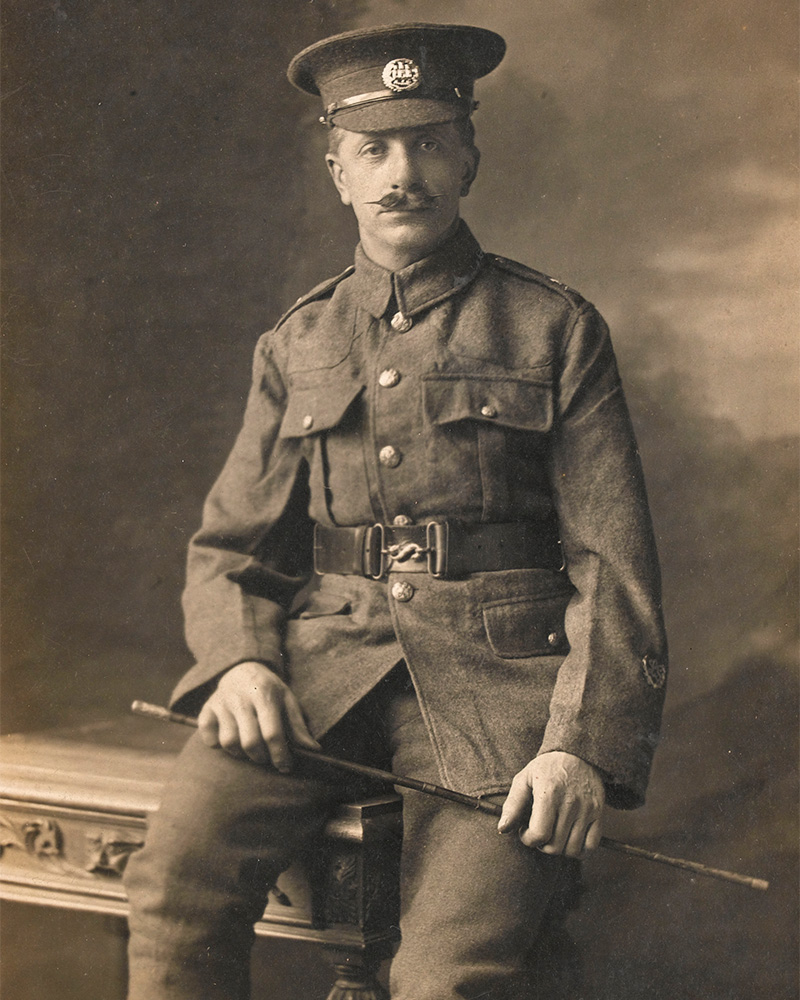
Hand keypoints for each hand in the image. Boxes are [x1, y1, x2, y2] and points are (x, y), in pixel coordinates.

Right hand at [198, 661, 319, 770]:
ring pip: (228, 742)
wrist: (242, 667)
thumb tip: (314, 749)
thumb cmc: (269, 689)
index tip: (285, 767)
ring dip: (240, 753)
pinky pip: (207, 735)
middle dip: (261, 757)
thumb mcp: (287, 700)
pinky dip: (215, 743)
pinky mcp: (207, 707)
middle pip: (249, 741)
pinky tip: (228, 739)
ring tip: (249, 749)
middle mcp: (241, 698)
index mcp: (265, 694)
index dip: (280, 755)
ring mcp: (221, 702)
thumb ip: (298, 725)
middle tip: (266, 758)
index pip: (272, 732)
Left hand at [498, 751, 604, 857]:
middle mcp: (570, 802)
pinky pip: (591, 846)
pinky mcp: (599, 813)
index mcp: (549, 793)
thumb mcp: (524, 779)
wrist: (576, 754)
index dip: (528, 839)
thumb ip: (512, 805)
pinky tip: (569, 839)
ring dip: (559, 849)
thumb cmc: (546, 768)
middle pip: (555, 846)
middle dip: (542, 845)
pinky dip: (579, 850)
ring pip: (572, 850)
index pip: (539, 834)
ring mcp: (587, 809)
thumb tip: (502, 829)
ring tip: (553, 834)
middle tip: (539, 832)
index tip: (525, 831)